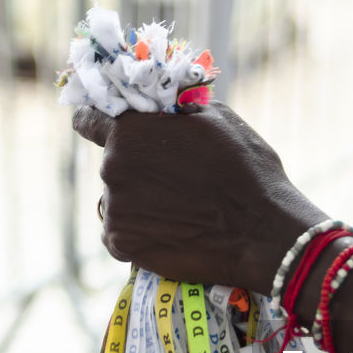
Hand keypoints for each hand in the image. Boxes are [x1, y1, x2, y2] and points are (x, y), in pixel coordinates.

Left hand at [73, 102, 328, 292]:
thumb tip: (167, 109)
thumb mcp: (220, 120)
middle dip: (137, 172)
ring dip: (138, 206)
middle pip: (112, 166)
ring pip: (117, 203)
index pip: (89, 120)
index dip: (97, 125)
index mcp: (131, 129)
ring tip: (179, 215)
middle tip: (175, 186)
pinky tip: (171, 236)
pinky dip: (139, 238)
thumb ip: (178, 113)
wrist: (264, 233)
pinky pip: (120, 237)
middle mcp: (112, 165)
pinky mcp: (122, 244)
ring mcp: (115, 207)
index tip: (102, 132)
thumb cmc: (249, 173)